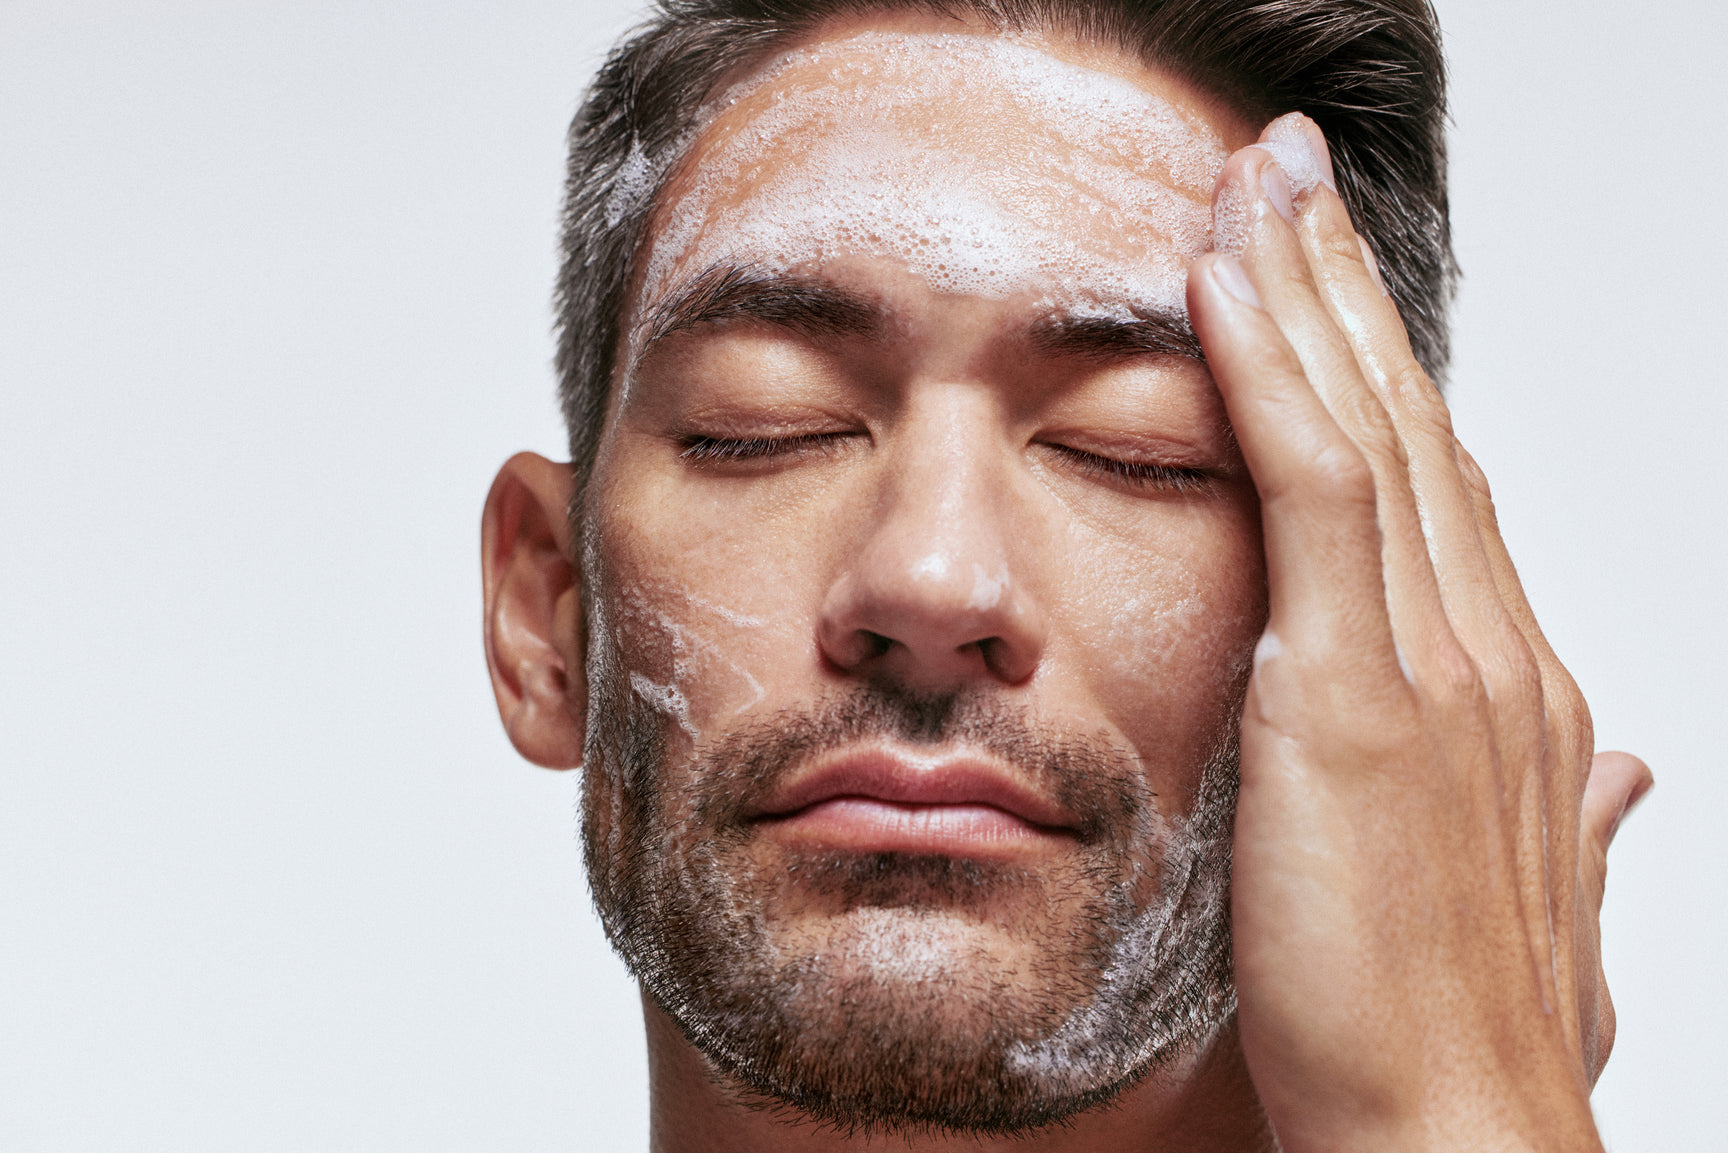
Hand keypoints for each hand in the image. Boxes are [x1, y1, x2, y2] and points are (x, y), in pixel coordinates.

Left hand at [1186, 115, 1652, 1151]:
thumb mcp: (1537, 906)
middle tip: (1290, 174)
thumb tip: (1623, 774)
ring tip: (1252, 180)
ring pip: (1366, 425)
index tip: (1330, 289)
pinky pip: (1313, 488)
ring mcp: (1438, 661)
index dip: (1383, 375)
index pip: (1437, 488)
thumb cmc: (1464, 1031)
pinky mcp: (1363, 695)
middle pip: (1410, 421)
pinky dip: (1268, 372)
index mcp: (1511, 689)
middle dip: (1346, 288)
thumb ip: (1574, 820)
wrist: (1461, 1137)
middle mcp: (1491, 648)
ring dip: (1303, 288)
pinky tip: (1220, 283)